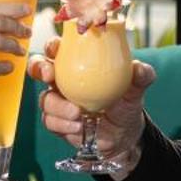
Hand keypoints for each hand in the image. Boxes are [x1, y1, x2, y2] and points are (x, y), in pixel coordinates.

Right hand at [28, 39, 155, 172]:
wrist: (123, 134)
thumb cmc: (126, 103)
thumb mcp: (136, 89)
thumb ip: (141, 76)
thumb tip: (140, 69)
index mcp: (77, 65)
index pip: (59, 49)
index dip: (52, 46)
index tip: (55, 49)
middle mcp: (63, 81)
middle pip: (39, 68)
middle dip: (39, 68)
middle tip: (50, 76)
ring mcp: (58, 101)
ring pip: (44, 99)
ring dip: (58, 106)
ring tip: (78, 114)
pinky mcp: (57, 122)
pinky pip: (50, 121)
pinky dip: (62, 124)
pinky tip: (77, 127)